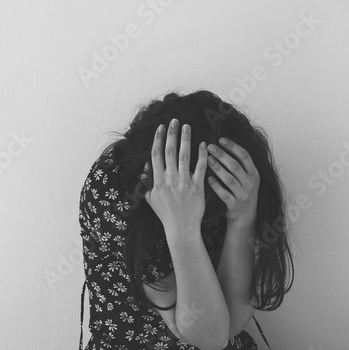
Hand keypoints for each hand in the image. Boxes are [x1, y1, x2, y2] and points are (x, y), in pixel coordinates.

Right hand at [141, 119, 207, 235]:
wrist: (181, 229)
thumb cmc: (166, 215)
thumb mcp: (151, 199)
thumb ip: (146, 183)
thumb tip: (144, 167)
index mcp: (158, 181)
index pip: (156, 155)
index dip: (158, 139)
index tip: (161, 127)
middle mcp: (170, 179)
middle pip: (169, 151)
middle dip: (172, 134)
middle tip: (175, 120)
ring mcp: (184, 183)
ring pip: (184, 156)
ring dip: (185, 139)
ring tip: (187, 126)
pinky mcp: (197, 187)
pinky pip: (200, 168)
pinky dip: (202, 155)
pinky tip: (204, 144)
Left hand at [205, 137, 259, 225]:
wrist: (246, 216)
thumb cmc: (242, 192)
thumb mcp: (247, 177)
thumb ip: (240, 164)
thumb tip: (224, 144)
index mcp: (254, 173)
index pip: (244, 156)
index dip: (233, 146)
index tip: (221, 139)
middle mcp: (250, 183)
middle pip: (235, 166)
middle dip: (222, 155)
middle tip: (210, 147)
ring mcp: (243, 195)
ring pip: (229, 179)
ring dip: (217, 168)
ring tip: (207, 159)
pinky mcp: (235, 205)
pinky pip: (224, 194)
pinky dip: (216, 186)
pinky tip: (208, 178)